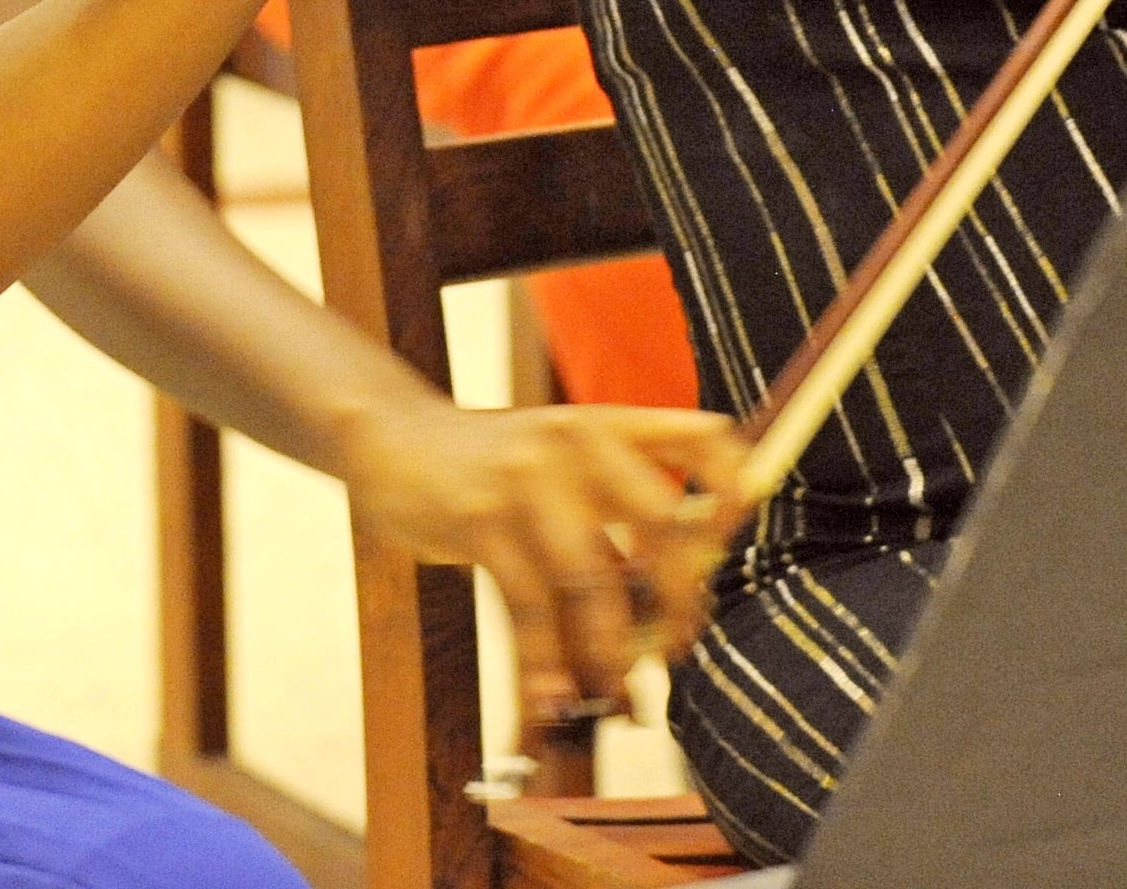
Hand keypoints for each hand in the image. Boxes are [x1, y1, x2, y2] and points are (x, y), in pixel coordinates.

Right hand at [342, 396, 742, 684]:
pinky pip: (529, 608)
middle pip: (662, 524)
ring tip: (612, 695)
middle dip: (678, 603)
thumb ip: (616, 509)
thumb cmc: (491, 467)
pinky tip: (547, 700)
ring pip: (594, 580)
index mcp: (610, 426)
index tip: (729, 549)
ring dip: (610, 653)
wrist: (390, 436)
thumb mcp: (560, 461)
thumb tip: (674, 610)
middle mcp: (578, 441)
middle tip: (671, 652)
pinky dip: (543, 665)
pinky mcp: (480, 518)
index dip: (736, 494)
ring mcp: (527, 478)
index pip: (706, 441)